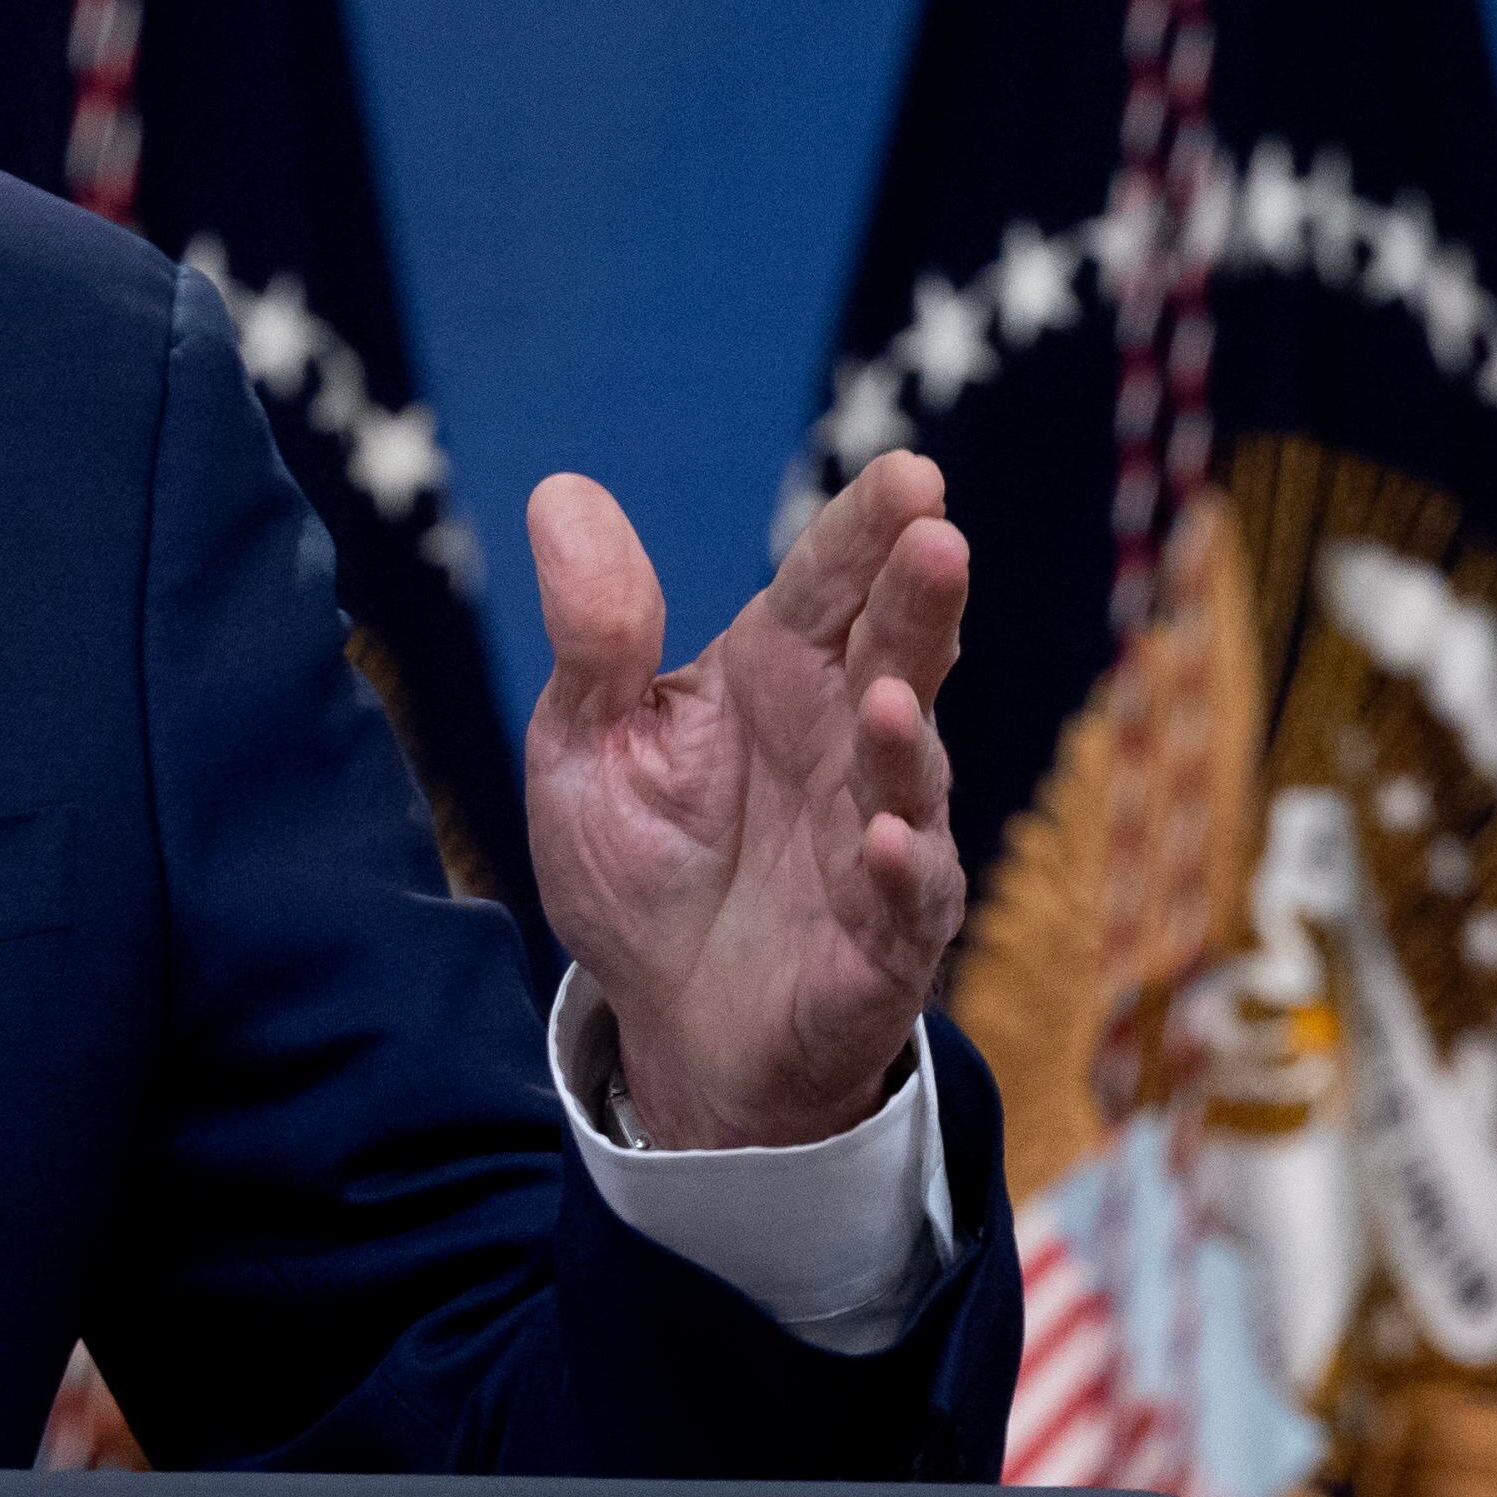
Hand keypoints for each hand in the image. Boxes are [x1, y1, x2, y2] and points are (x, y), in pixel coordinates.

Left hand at [520, 453, 969, 1149]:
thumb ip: (593, 632)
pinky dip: (900, 869)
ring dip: (902, 738)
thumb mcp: (587, 741)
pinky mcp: (884, 938)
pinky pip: (903, 900)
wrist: (666, 1020)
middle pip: (895, 654)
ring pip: (909, 773)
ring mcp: (875, 836)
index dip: (868, 530)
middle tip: (938, 540)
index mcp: (776, 675)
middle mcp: (844, 741)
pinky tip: (883, 840)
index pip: (829, 584)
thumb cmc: (640, 866)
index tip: (909, 475)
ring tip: (885, 697)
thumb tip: (558, 492)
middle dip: (920, 602)